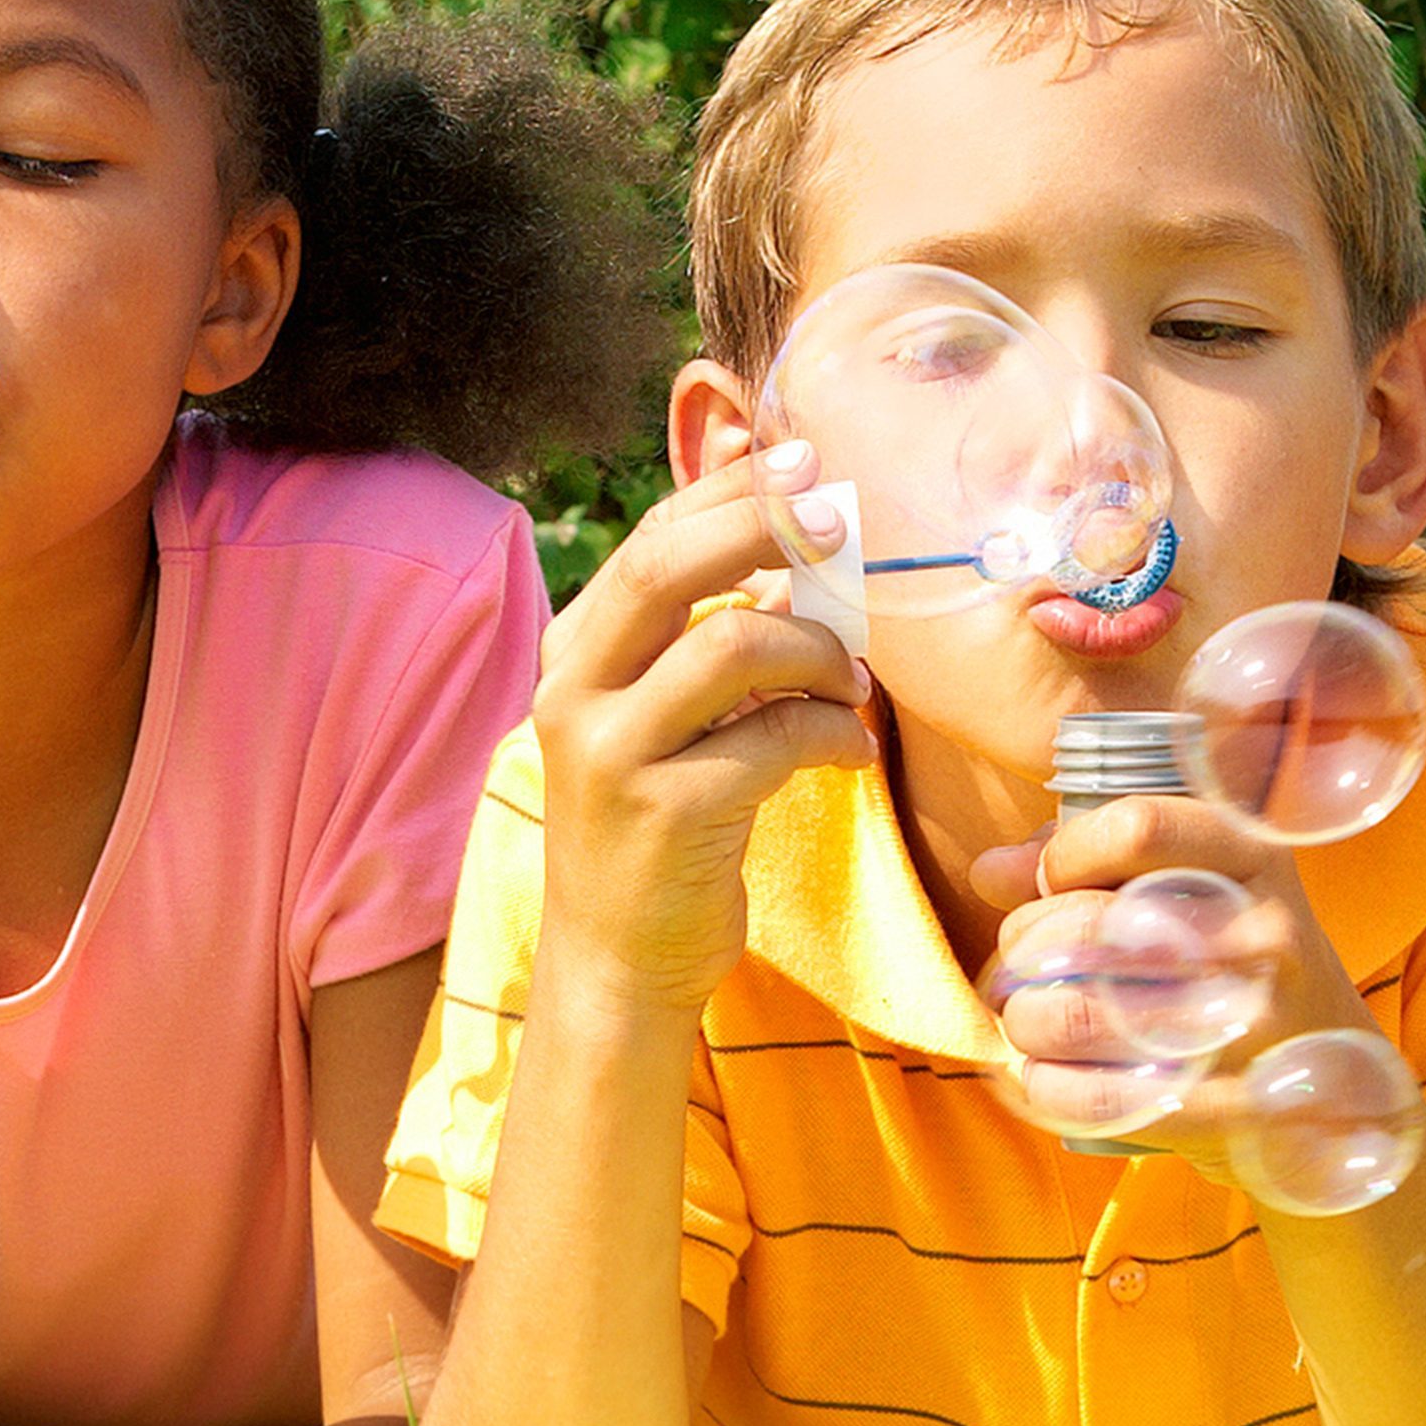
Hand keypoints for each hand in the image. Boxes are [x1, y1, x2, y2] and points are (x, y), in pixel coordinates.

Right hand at [530, 445, 875, 1019]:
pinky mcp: (666, 813)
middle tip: (839, 522)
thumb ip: (702, 633)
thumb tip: (790, 536)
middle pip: (668, 568)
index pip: (649, 540)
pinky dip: (835, 732)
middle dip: (763, 526)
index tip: (802, 463)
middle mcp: (575, 693)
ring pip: (734, 644)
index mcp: (573, 654)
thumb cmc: (658, 828)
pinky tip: (850, 751)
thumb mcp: (662, 718)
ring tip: (853, 684)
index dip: (728, 492)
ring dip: (821, 651)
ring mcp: (613, 753)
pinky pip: (777, 736)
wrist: (617, 962)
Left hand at [958, 781, 1350, 1147]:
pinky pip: (1101, 1098)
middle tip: (1018, 969)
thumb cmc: (1232, 967)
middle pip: (1091, 924)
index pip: (1135, 827)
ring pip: (1080, 1013)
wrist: (1337, 1083)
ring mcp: (1256, 1025)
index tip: (1051, 886)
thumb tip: (991, 871)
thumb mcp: (1187, 890)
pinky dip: (1048, 1089)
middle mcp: (1266, 935)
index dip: (1064, 857)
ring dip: (1025, 1020)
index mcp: (1255, 858)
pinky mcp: (1234, 1107)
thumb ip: (1088, 864)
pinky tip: (1043, 1079)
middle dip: (1024, 948)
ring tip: (1027, 1022)